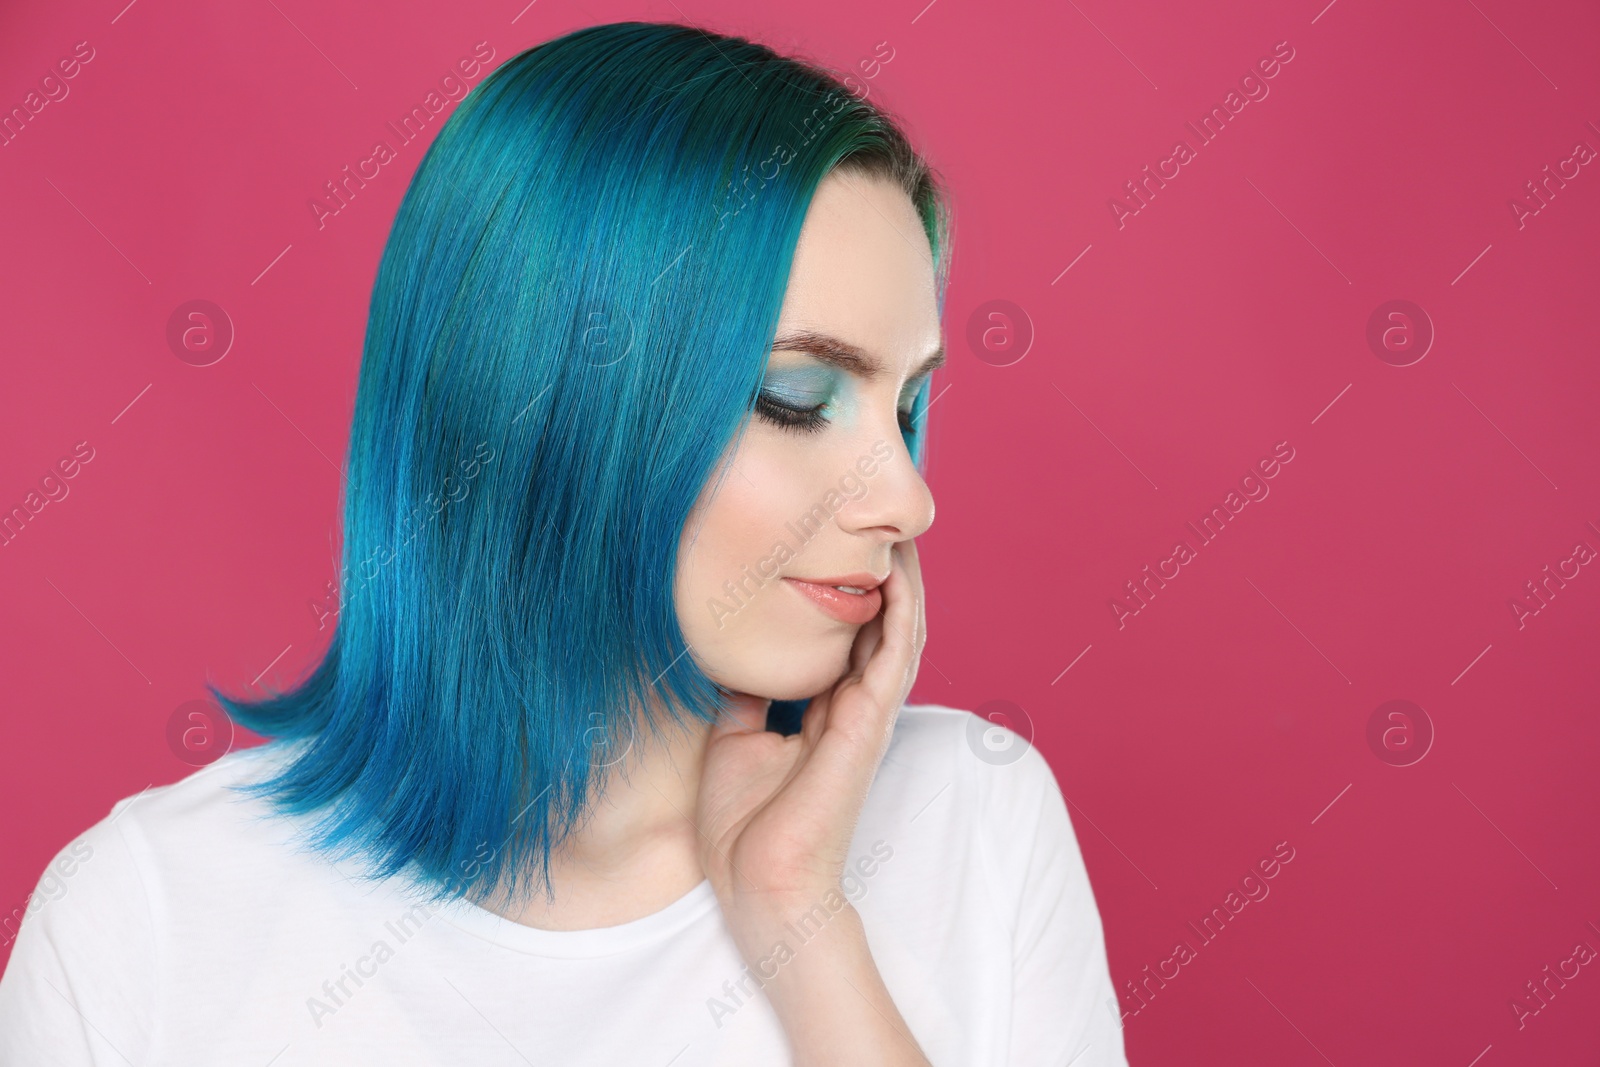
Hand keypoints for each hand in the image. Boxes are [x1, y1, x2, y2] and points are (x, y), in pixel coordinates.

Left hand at [693, 538, 926, 931]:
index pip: (853, 638)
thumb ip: (745, 698)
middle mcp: (856, 709)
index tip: (839, 543)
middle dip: (887, 575)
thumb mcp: (732, 741)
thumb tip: (734, 656)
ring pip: (901, 633)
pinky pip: (895, 656)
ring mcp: (868, 717)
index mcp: (828, 713)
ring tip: (898, 535)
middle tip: (878, 522)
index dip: (853, 591)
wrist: (760, 882)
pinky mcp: (869, 726)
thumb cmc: (746, 828)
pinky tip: (895, 576)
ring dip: (904, 584)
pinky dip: (899, 613)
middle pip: (884, 626)